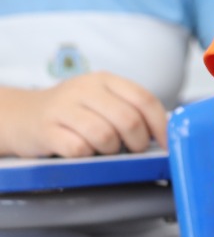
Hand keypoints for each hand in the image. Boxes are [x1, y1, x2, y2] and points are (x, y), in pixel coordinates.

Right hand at [3, 73, 167, 157]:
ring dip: (111, 151)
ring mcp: (64, 108)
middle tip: (133, 150)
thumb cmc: (72, 112)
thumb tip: (164, 132)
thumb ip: (128, 108)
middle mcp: (86, 89)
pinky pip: (78, 149)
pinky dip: (87, 156)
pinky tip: (82, 151)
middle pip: (128, 119)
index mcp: (106, 80)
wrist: (21, 115)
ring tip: (105, 150)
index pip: (144, 99)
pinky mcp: (46, 130)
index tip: (168, 144)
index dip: (160, 125)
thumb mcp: (100, 100)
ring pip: (105, 136)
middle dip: (138, 142)